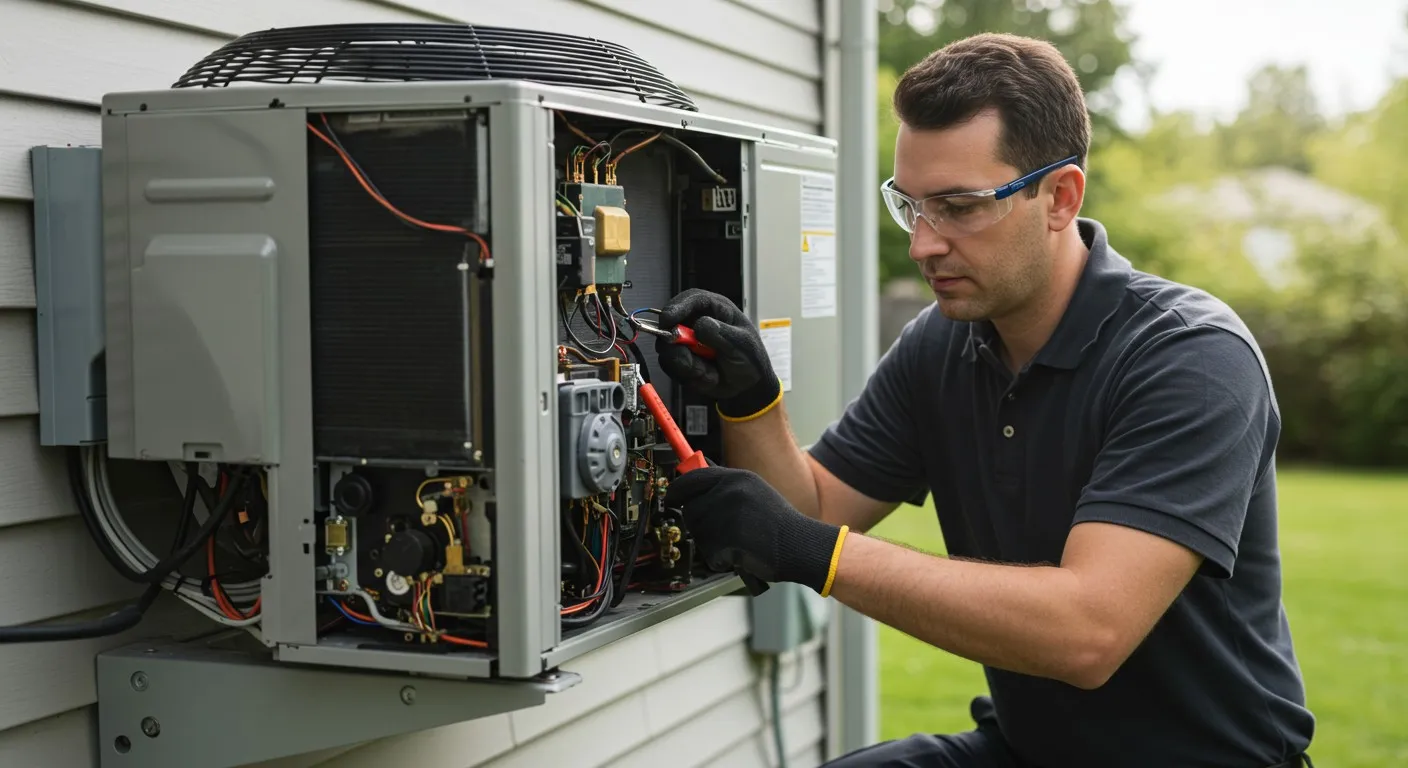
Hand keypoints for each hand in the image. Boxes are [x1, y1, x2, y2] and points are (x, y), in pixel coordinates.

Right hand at [654, 289, 780, 420]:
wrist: (747, 387)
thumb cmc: (750, 358)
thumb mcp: (742, 344)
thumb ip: (722, 334)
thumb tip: (701, 324)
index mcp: (715, 309)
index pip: (691, 300)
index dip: (677, 307)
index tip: (668, 320)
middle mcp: (696, 322)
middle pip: (670, 324)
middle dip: (677, 345)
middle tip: (691, 360)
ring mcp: (686, 342)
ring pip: (667, 349)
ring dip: (688, 365)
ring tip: (710, 371)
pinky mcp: (679, 359)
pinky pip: (671, 367)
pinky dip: (689, 376)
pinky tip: (707, 376)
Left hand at [664, 465, 845, 594]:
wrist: (800, 545)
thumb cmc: (779, 522)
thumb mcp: (754, 490)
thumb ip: (726, 484)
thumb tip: (697, 472)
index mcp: (736, 478)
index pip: (691, 478)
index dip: (676, 490)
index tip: (670, 497)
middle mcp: (730, 493)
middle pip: (689, 509)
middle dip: (698, 522)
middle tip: (718, 529)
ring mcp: (728, 516)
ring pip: (698, 533)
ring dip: (710, 542)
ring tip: (735, 540)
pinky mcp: (728, 540)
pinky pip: (709, 553)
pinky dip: (720, 559)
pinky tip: (739, 553)